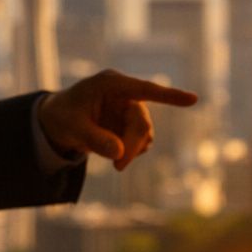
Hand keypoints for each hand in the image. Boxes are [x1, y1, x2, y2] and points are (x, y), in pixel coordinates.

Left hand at [37, 69, 198, 171]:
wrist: (58, 121)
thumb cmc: (63, 116)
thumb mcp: (72, 128)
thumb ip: (94, 139)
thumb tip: (120, 153)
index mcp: (111, 84)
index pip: (145, 89)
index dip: (169, 96)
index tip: (193, 99)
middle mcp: (126, 93)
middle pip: (142, 122)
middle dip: (132, 146)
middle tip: (117, 168)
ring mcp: (131, 108)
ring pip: (144, 134)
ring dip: (131, 150)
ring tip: (110, 158)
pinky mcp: (132, 123)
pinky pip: (142, 142)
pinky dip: (131, 152)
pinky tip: (114, 151)